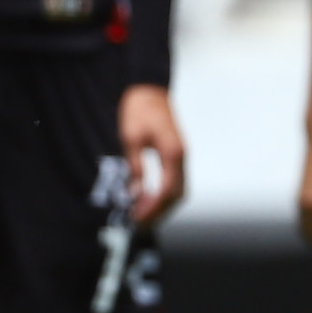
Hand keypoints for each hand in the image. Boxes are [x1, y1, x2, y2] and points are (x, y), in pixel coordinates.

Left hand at [118, 85, 186, 226]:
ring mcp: (181, 156)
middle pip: (177, 194)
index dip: (152, 207)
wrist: (149, 90)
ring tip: (143, 217)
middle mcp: (181, 156)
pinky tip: (148, 201)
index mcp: (172, 152)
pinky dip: (164, 196)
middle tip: (139, 223)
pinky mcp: (176, 155)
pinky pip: (175, 182)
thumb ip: (135, 165)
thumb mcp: (130, 137)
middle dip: (159, 212)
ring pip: (179, 191)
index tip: (137, 217)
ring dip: (163, 206)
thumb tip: (136, 190)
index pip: (167, 189)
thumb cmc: (139, 109)